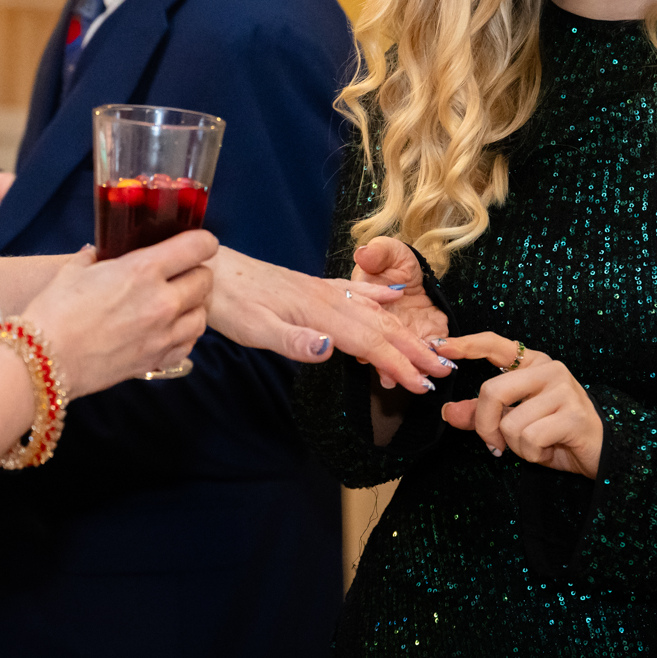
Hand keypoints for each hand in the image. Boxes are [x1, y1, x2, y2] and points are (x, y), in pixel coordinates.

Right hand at [20, 231, 215, 396]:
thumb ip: (95, 256)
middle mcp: (162, 300)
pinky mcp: (157, 359)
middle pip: (205, 280)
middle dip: (196, 273)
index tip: (197, 244)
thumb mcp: (74, 271)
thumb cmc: (54, 311)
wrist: (42, 360)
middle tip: (181, 275)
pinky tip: (167, 331)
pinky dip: (184, 335)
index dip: (202, 242)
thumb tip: (98, 250)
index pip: (199, 246)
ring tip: (176, 304)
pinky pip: (189, 344)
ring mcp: (162, 333)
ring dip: (193, 306)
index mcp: (144, 269)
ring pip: (202, 314)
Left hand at [203, 247, 452, 391]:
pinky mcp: (314, 287)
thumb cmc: (231, 305)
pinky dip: (381, 298)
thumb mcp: (255, 330)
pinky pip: (358, 293)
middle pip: (382, 327)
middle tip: (444, 371)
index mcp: (321, 313)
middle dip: (415, 351)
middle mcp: (330, 299)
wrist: (212, 272)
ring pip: (375, 312)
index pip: (371, 343)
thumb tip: (331, 349)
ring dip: (404, 331)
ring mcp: (324, 291)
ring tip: (430, 347)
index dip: (400, 365)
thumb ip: (294, 340)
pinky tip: (395, 298)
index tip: (424, 385)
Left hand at [436, 332, 601, 477]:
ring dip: (516, 446)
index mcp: (533, 363)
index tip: (441, 346)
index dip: (467, 345)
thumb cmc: (556, 434)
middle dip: (485, 426)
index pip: (495, 344)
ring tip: (537, 445)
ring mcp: (563, 389)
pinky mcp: (573, 414)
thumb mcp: (515, 422)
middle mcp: (549, 369)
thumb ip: (482, 414)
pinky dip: (533, 454)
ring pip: (510, 422)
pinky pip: (530, 438)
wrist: (602, 453)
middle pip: (491, 392)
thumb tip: (447, 411)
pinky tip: (549, 450)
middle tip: (495, 445)